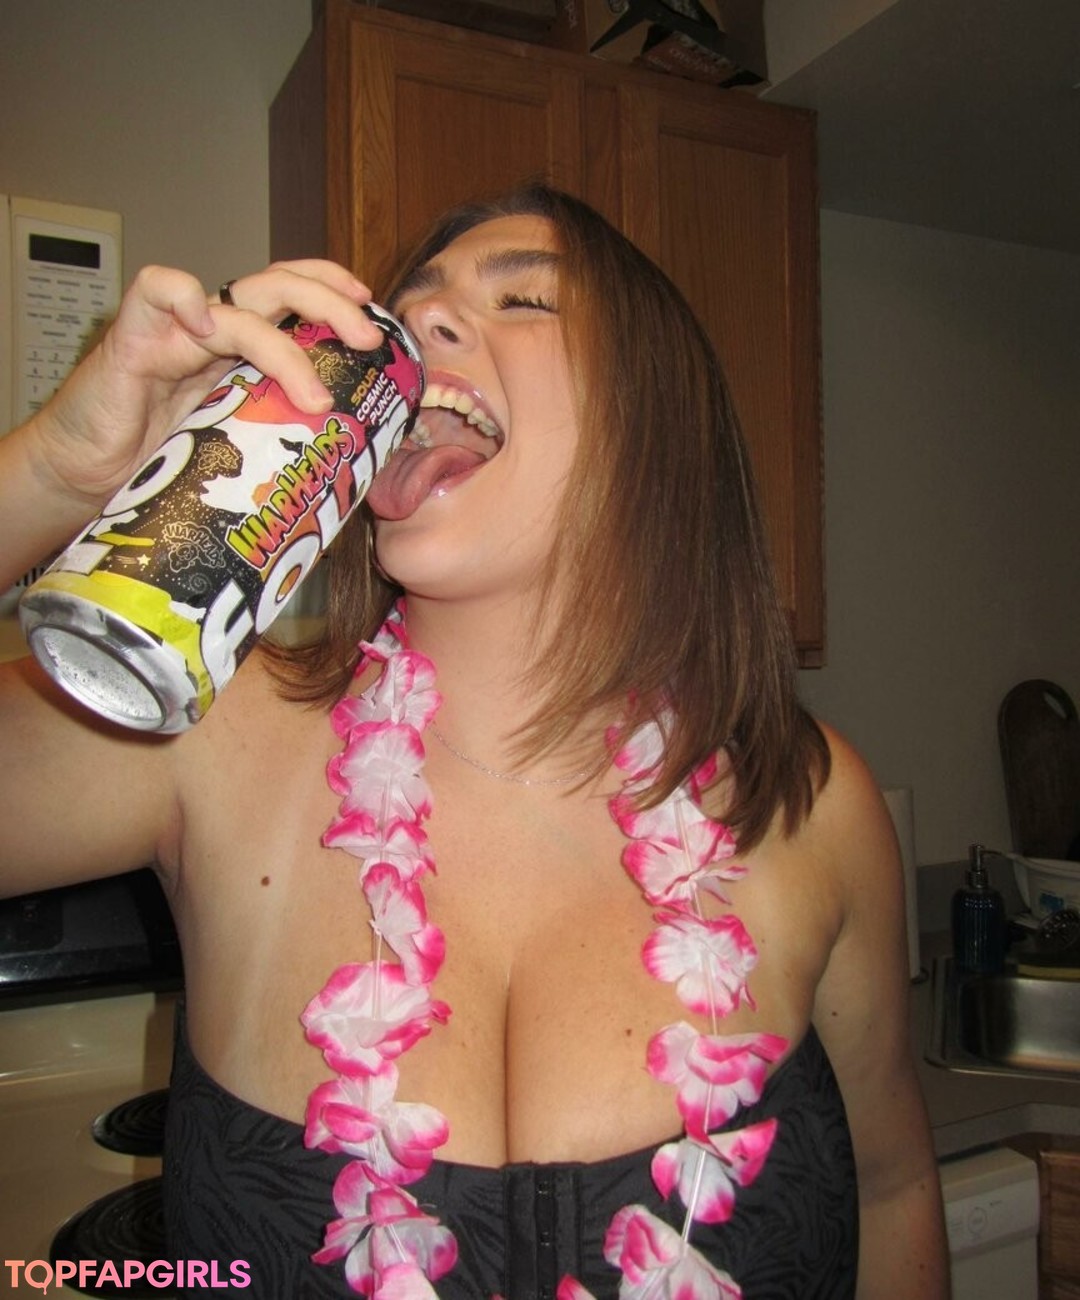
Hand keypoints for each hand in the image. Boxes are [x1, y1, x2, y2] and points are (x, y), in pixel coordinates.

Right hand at [23, 258, 384, 512]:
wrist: (86, 474)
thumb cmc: (159, 461)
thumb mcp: (238, 445)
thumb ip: (279, 433)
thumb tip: (348, 459)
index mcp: (241, 347)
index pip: (294, 297)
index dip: (334, 294)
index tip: (373, 318)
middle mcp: (214, 328)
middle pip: (279, 286)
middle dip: (331, 305)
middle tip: (366, 339)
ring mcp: (176, 330)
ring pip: (240, 304)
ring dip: (287, 348)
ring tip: (315, 398)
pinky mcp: (135, 339)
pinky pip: (158, 291)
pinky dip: (182, 295)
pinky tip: (202, 323)